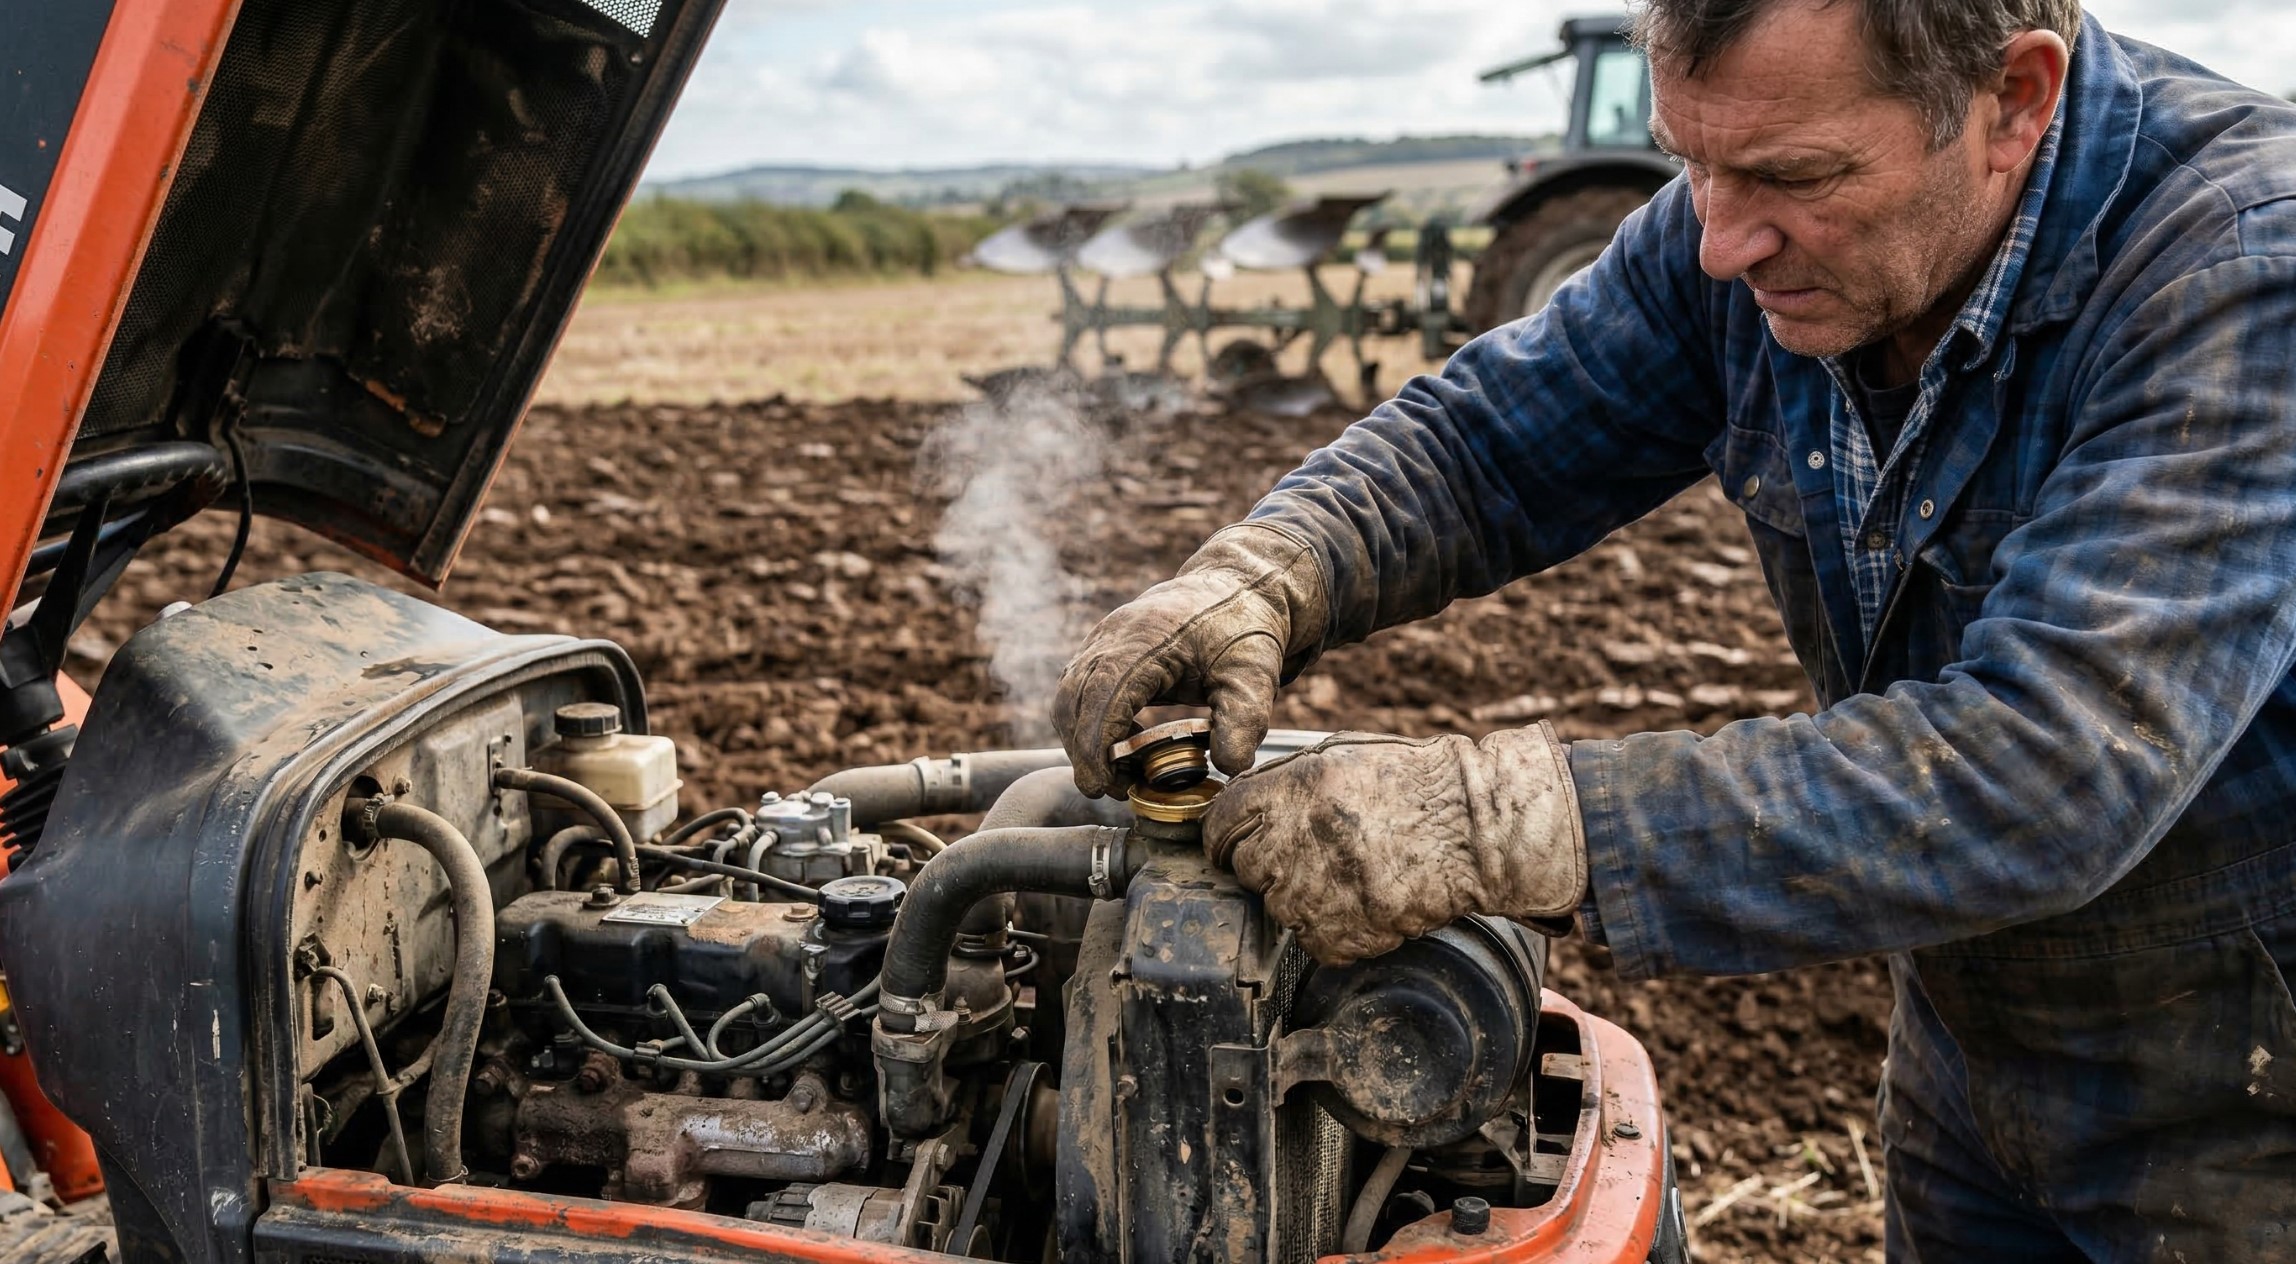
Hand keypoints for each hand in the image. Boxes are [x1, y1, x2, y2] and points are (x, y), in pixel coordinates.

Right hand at [1056, 523, 1328, 796]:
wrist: (1238, 588)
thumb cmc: (1244, 630)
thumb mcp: (1256, 675)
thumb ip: (1245, 720)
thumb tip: (1227, 768)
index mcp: (1148, 638)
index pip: (1103, 694)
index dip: (1095, 744)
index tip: (1103, 785)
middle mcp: (1115, 634)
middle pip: (1073, 696)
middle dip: (1082, 749)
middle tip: (1110, 789)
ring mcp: (1105, 637)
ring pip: (1070, 693)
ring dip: (1083, 738)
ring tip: (1119, 775)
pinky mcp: (1105, 647)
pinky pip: (1080, 687)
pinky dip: (1091, 722)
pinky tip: (1124, 746)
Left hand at [1202, 726, 1586, 964]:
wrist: (1476, 830)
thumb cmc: (1414, 786)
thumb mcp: (1340, 758)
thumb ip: (1282, 782)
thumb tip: (1237, 805)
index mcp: (1291, 790)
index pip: (1218, 826)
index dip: (1225, 835)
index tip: (1234, 843)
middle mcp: (1294, 841)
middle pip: (1243, 868)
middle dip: (1267, 863)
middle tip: (1313, 854)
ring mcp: (1315, 893)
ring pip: (1278, 908)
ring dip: (1303, 897)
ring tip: (1349, 873)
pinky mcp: (1341, 935)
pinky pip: (1314, 941)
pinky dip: (1334, 929)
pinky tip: (1365, 900)